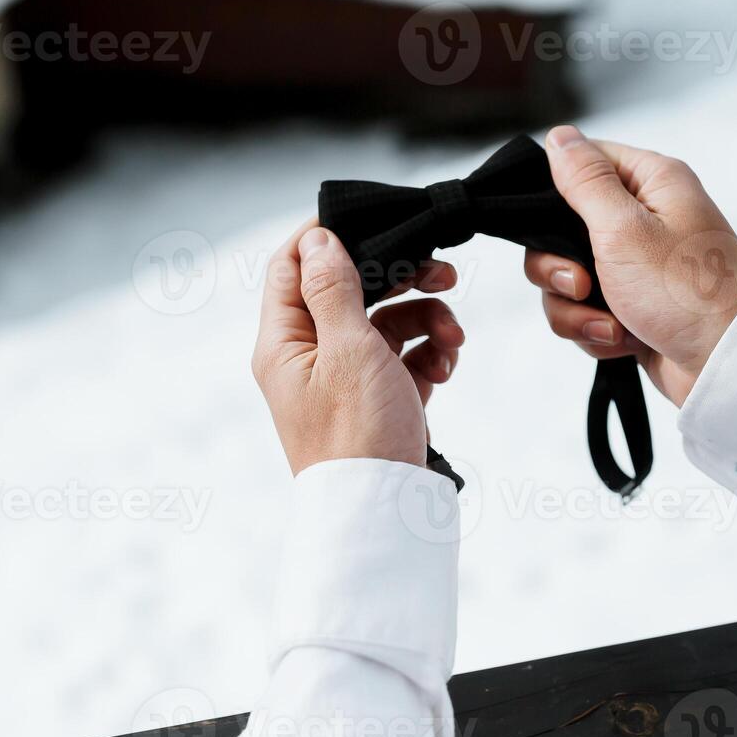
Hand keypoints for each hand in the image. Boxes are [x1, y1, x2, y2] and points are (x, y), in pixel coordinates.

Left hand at [253, 220, 465, 473]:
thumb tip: (319, 238)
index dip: (329, 236)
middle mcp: (309, 356)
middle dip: (401, 278)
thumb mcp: (347, 351)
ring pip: (386, 322)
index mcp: (284, 343)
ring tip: (452, 337)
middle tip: (442, 272)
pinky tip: (447, 364)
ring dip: (426, 319)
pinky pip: (405, 357)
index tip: (377, 220)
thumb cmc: (358, 439)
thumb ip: (334, 289)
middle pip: (351, 289)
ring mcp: (345, 379)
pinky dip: (429, 352)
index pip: (292, 266)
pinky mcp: (379, 399)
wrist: (383, 517)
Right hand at [523, 126, 736, 406]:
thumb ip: (585, 181)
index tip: (554, 228)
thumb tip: (560, 136)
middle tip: (582, 286)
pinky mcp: (631, 303)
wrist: (726, 366)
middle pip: (560, 228)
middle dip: (560, 269)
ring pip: (566, 277)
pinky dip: (595, 330)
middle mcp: (645, 218)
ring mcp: (637, 264)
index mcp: (652, 182)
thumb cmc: (687, 294)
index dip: (555, 195)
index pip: (581, 164)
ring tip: (610, 326)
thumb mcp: (625, 229)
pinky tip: (622, 341)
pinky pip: (585, 311)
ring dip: (577, 309)